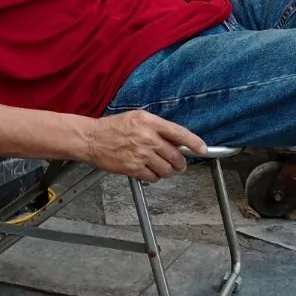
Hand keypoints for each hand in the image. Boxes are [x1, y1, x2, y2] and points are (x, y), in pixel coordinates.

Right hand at [85, 111, 205, 182]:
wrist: (92, 139)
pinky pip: (153, 177)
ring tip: (162, 167)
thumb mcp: (138, 118)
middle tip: (179, 164)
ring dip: (168, 171)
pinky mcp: (133, 168)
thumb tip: (176, 140)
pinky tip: (149, 171)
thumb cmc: (114, 127)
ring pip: (166, 169)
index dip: (194, 142)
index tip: (203, 149)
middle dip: (181, 163)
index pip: (179, 133)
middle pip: (175, 155)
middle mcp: (147, 138)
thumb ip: (158, 127)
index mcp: (150, 122)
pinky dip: (155, 177)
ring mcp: (140, 154)